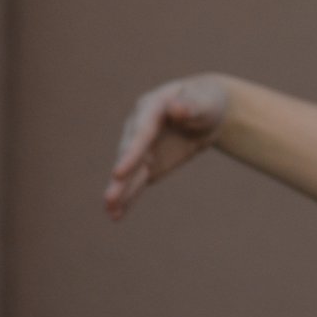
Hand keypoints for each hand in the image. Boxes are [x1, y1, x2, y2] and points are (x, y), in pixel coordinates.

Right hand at [104, 75, 230, 219]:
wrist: (206, 111)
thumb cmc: (206, 102)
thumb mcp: (205, 102)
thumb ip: (191, 106)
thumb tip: (176, 107)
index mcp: (151, 108)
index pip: (141, 133)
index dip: (131, 153)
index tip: (119, 173)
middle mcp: (138, 128)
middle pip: (129, 155)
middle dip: (120, 178)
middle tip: (109, 199)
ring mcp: (141, 147)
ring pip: (130, 172)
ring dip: (120, 191)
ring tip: (109, 210)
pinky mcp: (147, 163)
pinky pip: (136, 181)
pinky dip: (129, 198)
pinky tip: (116, 215)